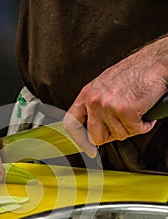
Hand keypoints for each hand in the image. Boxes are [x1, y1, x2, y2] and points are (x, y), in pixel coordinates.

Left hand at [63, 40, 166, 157]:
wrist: (155, 61)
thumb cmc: (134, 72)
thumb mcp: (104, 86)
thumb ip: (95, 106)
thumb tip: (91, 128)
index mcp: (87, 94)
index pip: (71, 124)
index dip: (78, 140)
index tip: (87, 148)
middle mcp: (94, 100)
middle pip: (95, 137)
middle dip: (111, 136)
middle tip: (122, 127)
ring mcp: (109, 106)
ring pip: (118, 135)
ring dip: (131, 128)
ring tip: (136, 112)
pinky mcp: (126, 110)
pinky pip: (134, 131)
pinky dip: (144, 126)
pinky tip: (145, 114)